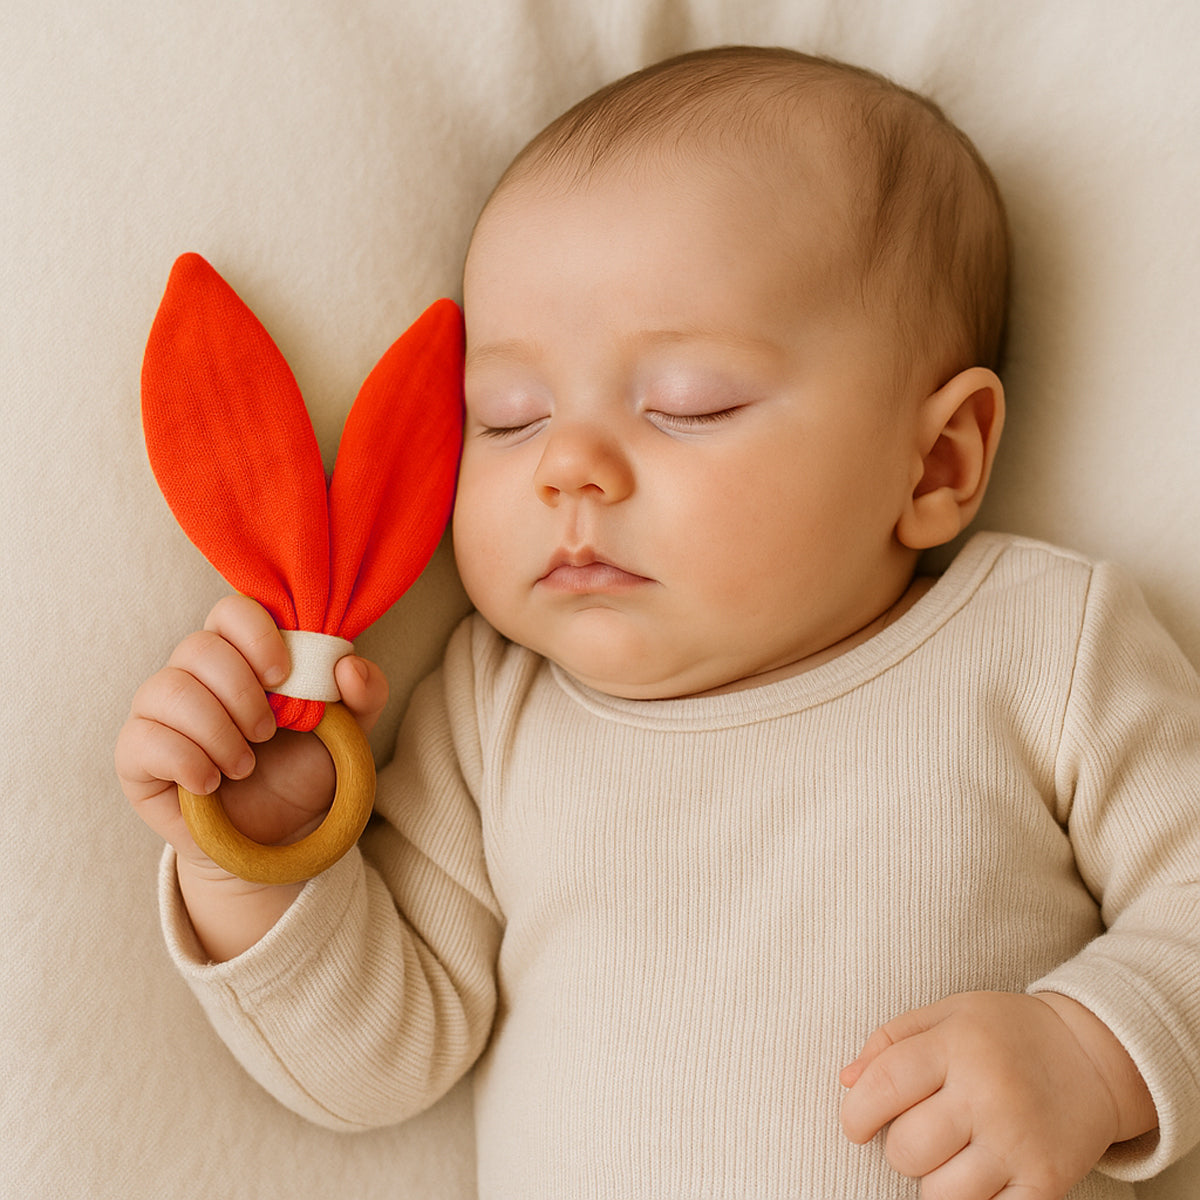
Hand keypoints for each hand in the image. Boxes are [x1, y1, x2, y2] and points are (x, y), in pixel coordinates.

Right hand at [116, 594, 388, 878]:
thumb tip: (348, 666)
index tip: (282, 675)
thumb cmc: (306, 768)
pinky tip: (212, 784)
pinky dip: (187, 762)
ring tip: (245, 765)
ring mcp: (159, 710)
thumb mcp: (351, 731)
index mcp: (242, 653)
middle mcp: (193, 672)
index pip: (232, 611)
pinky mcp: (136, 754)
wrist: (279, 835)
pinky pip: (143, 739)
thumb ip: (365, 693)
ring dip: (217, 731)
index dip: (256, 635)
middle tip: (268, 733)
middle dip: (241, 694)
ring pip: (168, 689)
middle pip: (198, 647)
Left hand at [839, 991, 1155, 1199]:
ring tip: (953, 1151)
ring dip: (934, 1178)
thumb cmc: (1005, 1033)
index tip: (857, 1124)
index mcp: (958, 1045)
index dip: (856, 1113)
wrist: (1093, 1055)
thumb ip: (890, 1041)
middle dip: (901, 1145)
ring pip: (938, 1194)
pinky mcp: (1046, 1183)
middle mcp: (988, 1094)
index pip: (883, 1086)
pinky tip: (979, 1175)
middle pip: (906, 1148)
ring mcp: (1019, 1143)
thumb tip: (846, 1082)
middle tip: (923, 1129)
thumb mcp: (948, 1013)